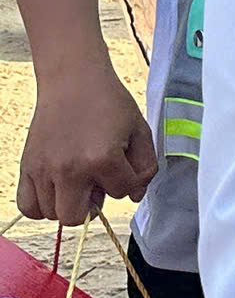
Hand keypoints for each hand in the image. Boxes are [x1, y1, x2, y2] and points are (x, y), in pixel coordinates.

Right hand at [14, 64, 153, 222]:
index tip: (124, 164)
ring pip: (53, 215)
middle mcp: (69, 169)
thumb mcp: (139, 129)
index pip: (122, 193)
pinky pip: (28, 207)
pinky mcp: (27, 167)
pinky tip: (57, 189)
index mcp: (102, 158)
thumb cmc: (109, 103)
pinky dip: (42, 205)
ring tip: (78, 180)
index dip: (129, 181)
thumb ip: (145, 165)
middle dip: (92, 204)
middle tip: (97, 181)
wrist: (74, 80)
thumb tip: (135, 195)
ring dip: (69, 203)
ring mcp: (44, 170)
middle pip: (77, 217)